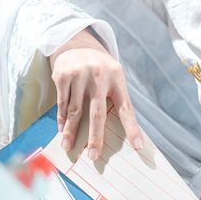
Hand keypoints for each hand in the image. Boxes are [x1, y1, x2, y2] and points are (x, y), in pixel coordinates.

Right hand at [49, 28, 143, 160]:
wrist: (76, 44)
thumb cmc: (100, 68)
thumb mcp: (113, 76)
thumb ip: (115, 98)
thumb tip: (120, 132)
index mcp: (117, 79)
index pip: (127, 108)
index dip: (133, 129)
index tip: (138, 146)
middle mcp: (99, 77)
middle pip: (97, 113)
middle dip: (95, 137)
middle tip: (93, 156)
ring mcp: (79, 75)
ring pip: (75, 111)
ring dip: (71, 132)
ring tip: (69, 146)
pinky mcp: (62, 76)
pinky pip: (62, 103)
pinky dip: (62, 119)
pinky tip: (62, 130)